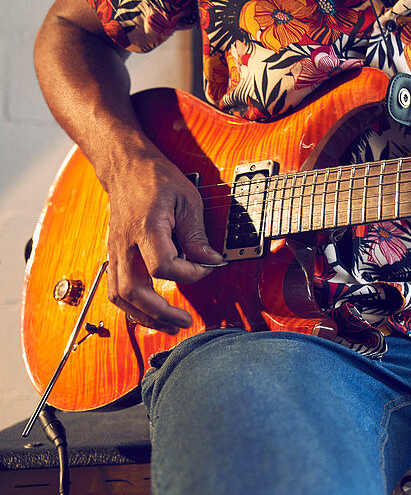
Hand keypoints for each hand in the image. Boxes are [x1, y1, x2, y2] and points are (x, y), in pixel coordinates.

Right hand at [101, 152, 224, 332]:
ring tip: (169, 326)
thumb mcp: (188, 200)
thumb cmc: (157, 180)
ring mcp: (116, 252)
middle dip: (160, 312)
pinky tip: (150, 314)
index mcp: (145, 228)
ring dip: (144, 317)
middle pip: (134, 291)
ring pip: (120, 296)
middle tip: (185, 322)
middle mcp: (125, 244)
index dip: (189, 274)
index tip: (207, 268)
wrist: (126, 168)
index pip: (163, 266)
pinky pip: (116, 289)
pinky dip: (132, 307)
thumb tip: (210, 261)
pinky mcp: (115, 256)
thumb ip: (197, 234)